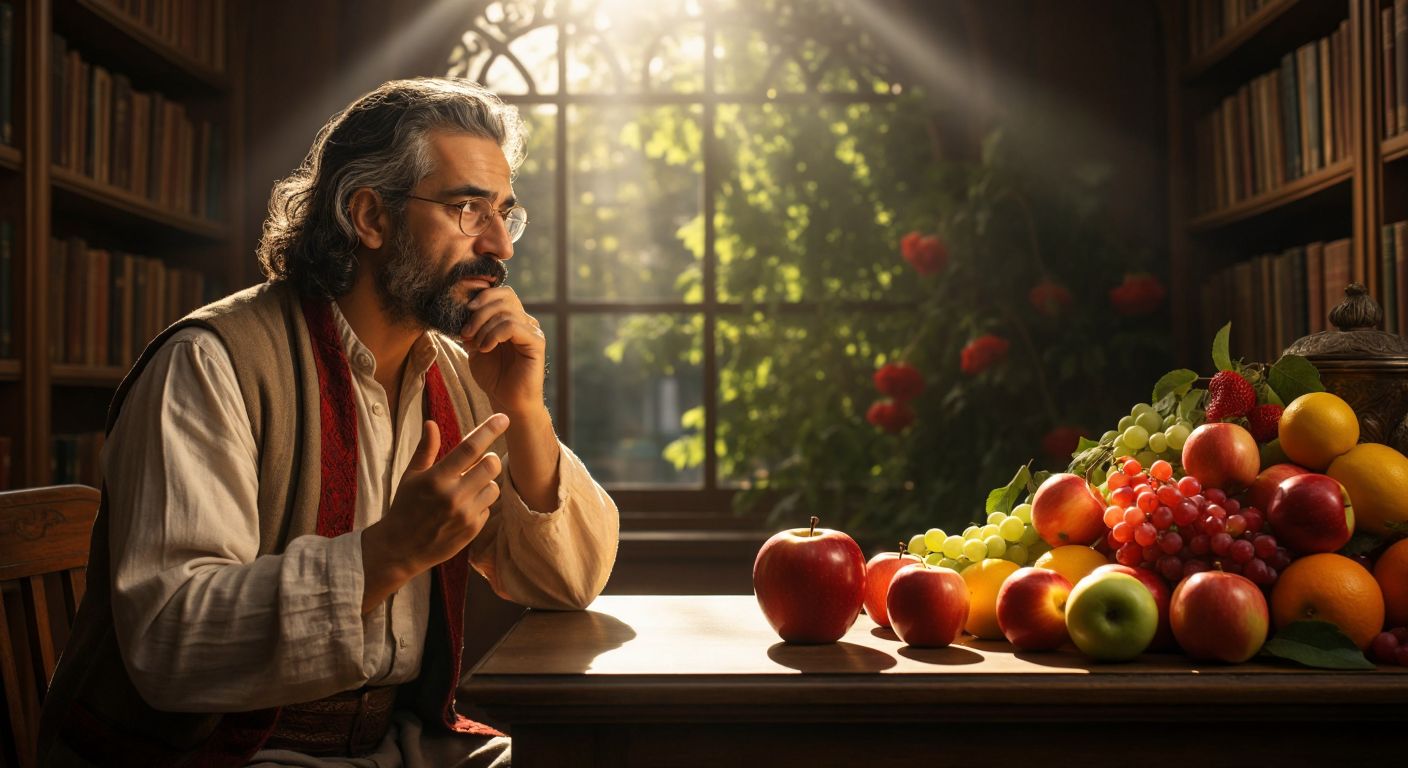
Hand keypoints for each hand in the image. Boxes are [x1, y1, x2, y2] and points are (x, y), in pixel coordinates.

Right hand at [360, 414, 508, 612]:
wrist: (400, 549)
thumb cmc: (405, 507)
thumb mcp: (411, 477)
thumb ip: (425, 450)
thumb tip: (431, 423)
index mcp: (437, 478)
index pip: (470, 448)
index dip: (489, 430)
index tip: (503, 418)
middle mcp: (453, 495)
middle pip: (491, 464)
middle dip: (488, 460)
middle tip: (477, 464)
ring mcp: (465, 514)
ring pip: (494, 486)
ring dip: (485, 484)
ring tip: (466, 490)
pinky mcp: (473, 529)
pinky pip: (489, 507)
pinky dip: (480, 504)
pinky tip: (462, 510)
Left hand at [460, 286, 545, 415]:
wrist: (507, 401)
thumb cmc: (493, 376)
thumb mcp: (476, 346)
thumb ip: (473, 328)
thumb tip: (462, 312)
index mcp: (511, 319)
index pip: (501, 293)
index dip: (482, 296)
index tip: (464, 311)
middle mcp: (525, 321)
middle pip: (504, 297)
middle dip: (479, 312)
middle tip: (466, 332)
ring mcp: (532, 330)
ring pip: (506, 312)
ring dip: (483, 327)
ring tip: (476, 345)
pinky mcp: (536, 342)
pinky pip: (513, 326)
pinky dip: (494, 335)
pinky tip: (486, 348)